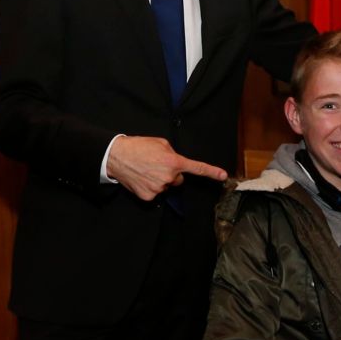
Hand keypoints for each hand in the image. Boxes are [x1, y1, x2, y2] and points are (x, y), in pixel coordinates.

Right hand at [107, 135, 227, 200]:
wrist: (117, 156)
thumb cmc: (139, 146)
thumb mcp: (161, 143)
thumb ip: (173, 154)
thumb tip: (177, 165)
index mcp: (174, 161)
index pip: (196, 168)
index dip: (211, 172)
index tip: (223, 176)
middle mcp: (168, 177)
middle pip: (178, 180)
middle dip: (171, 174)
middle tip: (156, 165)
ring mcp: (158, 188)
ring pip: (166, 187)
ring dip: (160, 180)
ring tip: (146, 169)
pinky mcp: (148, 196)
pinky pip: (155, 193)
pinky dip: (150, 187)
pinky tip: (141, 178)